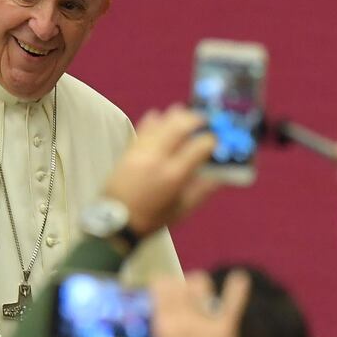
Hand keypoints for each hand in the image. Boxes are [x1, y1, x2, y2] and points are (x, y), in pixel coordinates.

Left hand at [102, 105, 217, 236]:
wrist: (116, 221)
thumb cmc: (152, 219)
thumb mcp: (182, 210)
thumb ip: (202, 190)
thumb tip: (220, 176)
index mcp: (174, 175)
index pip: (199, 146)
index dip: (211, 140)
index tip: (215, 141)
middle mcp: (158, 158)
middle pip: (180, 126)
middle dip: (196, 119)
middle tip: (204, 120)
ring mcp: (142, 151)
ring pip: (162, 121)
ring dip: (176, 115)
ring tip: (186, 115)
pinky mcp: (129, 149)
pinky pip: (144, 126)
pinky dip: (155, 119)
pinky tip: (162, 118)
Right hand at [150, 271, 249, 336]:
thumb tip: (156, 327)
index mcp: (162, 323)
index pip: (159, 284)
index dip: (158, 284)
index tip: (158, 288)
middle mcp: (183, 316)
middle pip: (178, 281)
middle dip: (175, 284)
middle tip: (175, 293)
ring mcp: (205, 320)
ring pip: (201, 282)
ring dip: (196, 284)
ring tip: (196, 292)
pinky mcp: (226, 328)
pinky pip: (233, 301)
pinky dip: (236, 288)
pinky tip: (240, 277)